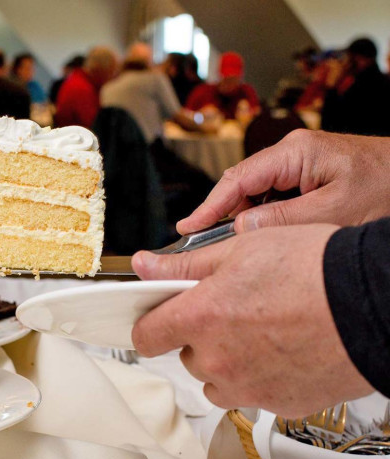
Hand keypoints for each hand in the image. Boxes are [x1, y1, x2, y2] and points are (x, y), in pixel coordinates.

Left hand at [131, 224, 373, 417]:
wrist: (373, 304)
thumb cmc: (314, 269)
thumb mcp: (240, 250)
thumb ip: (183, 266)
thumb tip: (145, 266)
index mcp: (200, 318)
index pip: (146, 337)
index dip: (150, 325)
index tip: (158, 321)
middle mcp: (218, 360)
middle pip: (186, 356)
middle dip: (200, 336)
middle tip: (234, 310)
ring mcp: (248, 387)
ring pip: (217, 380)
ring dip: (226, 361)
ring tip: (263, 330)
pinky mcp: (278, 405)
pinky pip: (252, 394)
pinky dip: (259, 377)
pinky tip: (284, 350)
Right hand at [177, 130, 389, 234]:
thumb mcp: (335, 212)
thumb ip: (284, 219)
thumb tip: (242, 228)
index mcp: (296, 151)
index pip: (238, 179)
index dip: (209, 206)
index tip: (188, 228)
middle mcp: (294, 150)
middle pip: (242, 182)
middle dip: (221, 212)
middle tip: (200, 241)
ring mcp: (301, 160)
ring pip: (256, 189)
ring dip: (244, 215)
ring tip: (230, 242)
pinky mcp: (309, 172)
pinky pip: (274, 192)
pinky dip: (263, 213)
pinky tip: (261, 233)